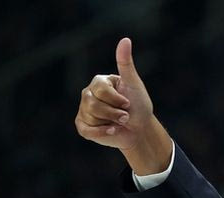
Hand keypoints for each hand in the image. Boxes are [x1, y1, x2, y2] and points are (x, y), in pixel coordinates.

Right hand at [74, 38, 170, 173]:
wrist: (140, 129)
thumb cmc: (138, 106)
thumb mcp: (134, 84)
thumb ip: (126, 63)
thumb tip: (125, 39)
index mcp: (99, 82)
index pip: (101, 90)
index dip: (117, 100)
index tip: (128, 103)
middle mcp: (88, 94)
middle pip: (92, 104)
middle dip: (114, 113)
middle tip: (125, 116)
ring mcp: (84, 110)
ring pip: (90, 117)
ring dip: (111, 123)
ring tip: (120, 122)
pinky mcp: (83, 126)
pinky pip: (86, 130)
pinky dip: (102, 133)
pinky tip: (112, 130)